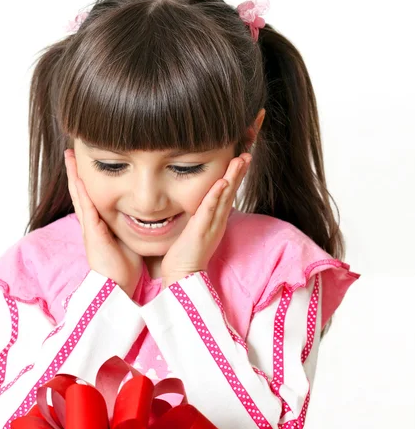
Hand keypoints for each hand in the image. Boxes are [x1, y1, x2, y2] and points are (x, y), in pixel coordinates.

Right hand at [64, 149, 143, 298]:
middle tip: (71, 152)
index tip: (87, 163)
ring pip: (79, 195)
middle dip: (76, 172)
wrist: (117, 287)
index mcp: (99, 226)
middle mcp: (91, 223)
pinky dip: (80, 190)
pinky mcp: (91, 231)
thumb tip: (147, 218)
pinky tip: (78, 175)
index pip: (92, 197)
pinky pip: (85, 206)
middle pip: (81, 192)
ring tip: (69, 155)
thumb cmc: (125, 269)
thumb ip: (133, 228)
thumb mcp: (130, 241)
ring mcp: (89, 226)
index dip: (88, 180)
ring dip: (73, 175)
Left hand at [160, 153, 251, 287]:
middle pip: (231, 193)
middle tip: (247, 154)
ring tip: (240, 160)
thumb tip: (202, 202)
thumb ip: (202, 215)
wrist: (182, 275)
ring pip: (224, 198)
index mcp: (216, 219)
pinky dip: (216, 196)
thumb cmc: (187, 253)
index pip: (228, 194)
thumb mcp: (197, 228)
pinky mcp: (201, 231)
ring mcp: (211, 226)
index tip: (242, 159)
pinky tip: (222, 182)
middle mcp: (217, 221)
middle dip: (239, 173)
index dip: (235, 176)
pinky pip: (210, 211)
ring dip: (233, 178)